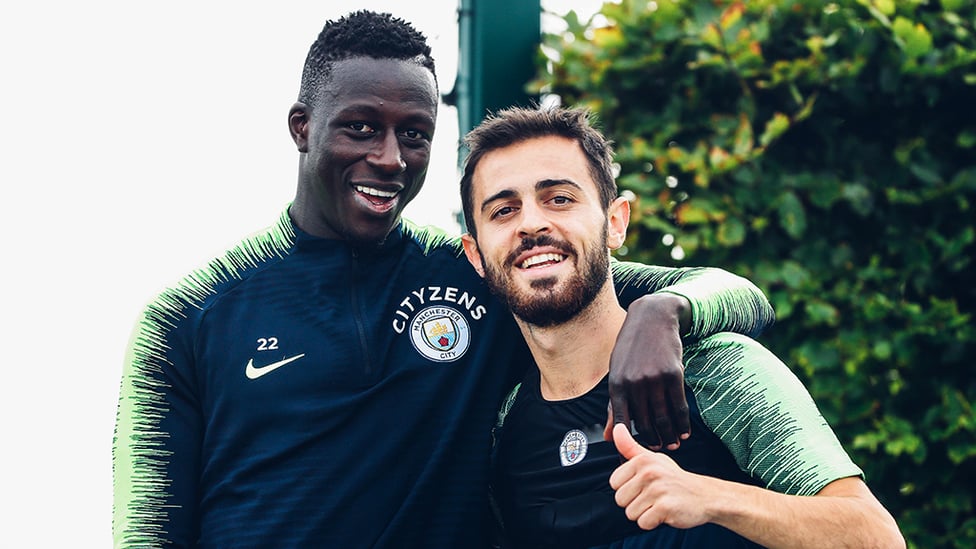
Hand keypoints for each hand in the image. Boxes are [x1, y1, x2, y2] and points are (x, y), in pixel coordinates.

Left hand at [605, 293, 690, 449]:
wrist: (651, 318)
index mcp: (616, 384)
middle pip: (645, 423)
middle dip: (652, 441)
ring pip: (663, 417)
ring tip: (672, 445)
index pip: (622, 422)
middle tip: (658, 451)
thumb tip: (609, 437)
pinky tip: (684, 432)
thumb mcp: (617, 373)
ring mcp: (654, 378)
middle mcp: (634, 383)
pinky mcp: (673, 374)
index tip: (637, 453)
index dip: (629, 442)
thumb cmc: (631, 349)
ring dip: (669, 436)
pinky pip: (679, 406)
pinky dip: (682, 423)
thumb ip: (614, 406)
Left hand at [609, 424, 710, 530]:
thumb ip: (630, 447)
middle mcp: (649, 473)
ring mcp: (657, 490)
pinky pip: (643, 523)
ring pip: (630, 513)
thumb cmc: (675, 478)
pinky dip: (652, 522)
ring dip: (644, 513)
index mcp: (643, 460)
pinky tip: (664, 513)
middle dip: (634, 503)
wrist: (704, 495)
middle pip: (620, 499)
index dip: (627, 488)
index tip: (643, 486)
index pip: (614, 482)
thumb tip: (617, 429)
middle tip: (652, 497)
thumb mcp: (653, 459)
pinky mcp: (665, 507)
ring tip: (658, 504)